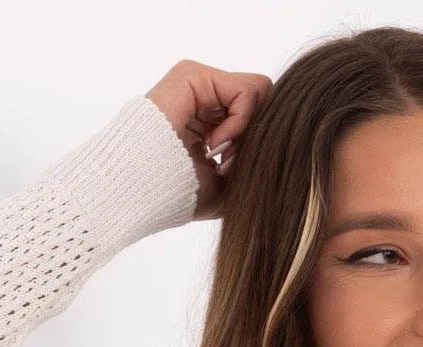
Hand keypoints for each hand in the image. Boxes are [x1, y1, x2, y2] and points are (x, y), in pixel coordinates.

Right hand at [146, 60, 272, 219]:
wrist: (143, 190)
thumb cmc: (179, 195)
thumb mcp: (228, 185)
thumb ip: (253, 163)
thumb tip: (279, 147)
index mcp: (210, 120)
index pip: (257, 115)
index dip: (255, 143)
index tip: (230, 169)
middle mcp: (205, 98)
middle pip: (262, 101)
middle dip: (254, 135)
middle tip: (228, 162)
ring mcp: (199, 83)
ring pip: (258, 93)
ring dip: (247, 131)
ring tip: (220, 155)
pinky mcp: (193, 75)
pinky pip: (245, 91)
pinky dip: (240, 121)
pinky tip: (216, 144)